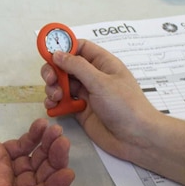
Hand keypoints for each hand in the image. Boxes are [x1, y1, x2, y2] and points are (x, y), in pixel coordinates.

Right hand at [41, 39, 160, 160]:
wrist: (136, 138)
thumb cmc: (125, 106)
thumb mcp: (101, 82)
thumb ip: (77, 66)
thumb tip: (57, 53)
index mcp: (102, 63)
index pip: (79, 47)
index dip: (63, 47)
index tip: (48, 53)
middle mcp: (93, 76)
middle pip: (66, 65)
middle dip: (54, 70)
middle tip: (50, 80)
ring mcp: (86, 93)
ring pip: (61, 83)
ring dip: (53, 87)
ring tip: (55, 97)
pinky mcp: (80, 109)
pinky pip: (62, 101)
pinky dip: (54, 102)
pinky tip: (53, 106)